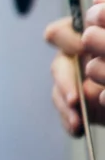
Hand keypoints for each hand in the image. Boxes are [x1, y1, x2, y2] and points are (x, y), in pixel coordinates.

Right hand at [45, 0, 104, 136]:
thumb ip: (102, 38)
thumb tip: (94, 31)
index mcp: (84, 37)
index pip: (60, 33)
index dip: (67, 40)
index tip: (83, 49)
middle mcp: (74, 57)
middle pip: (58, 65)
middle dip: (65, 82)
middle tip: (76, 97)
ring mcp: (72, 81)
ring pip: (59, 91)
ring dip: (66, 105)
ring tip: (77, 119)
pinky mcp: (74, 104)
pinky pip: (66, 112)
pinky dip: (70, 121)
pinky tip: (77, 129)